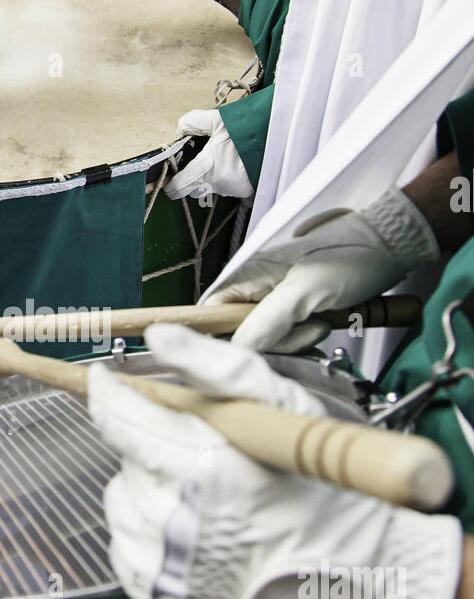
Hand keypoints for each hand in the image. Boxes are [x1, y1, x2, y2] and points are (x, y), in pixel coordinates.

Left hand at [88, 325, 460, 598]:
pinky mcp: (159, 597)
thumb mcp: (285, 412)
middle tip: (205, 455)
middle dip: (154, 445)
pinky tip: (194, 534)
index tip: (107, 381)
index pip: (121, 419)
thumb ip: (219, 369)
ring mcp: (164, 564)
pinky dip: (149, 534)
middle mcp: (173, 519)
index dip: (109, 394)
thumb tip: (161, 337)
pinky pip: (126, 547)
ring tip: (206, 498)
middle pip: (126, 459)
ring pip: (123, 501)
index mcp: (202, 467)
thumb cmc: (327, 494)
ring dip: (150, 489)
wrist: (355, 584)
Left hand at [166, 108, 252, 200]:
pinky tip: (233, 163)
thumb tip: (180, 130)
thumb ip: (193, 122)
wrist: (279, 137)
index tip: (169, 181)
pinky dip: (225, 178)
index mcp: (207, 168)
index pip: (179, 188)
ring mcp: (232, 189)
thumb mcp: (218, 119)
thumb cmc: (247, 128)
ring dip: (210, 177)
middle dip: (191, 179)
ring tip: (221, 158)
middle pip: (194, 190)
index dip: (171, 185)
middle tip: (197, 161)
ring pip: (211, 188)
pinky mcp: (244, 191)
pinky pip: (227, 187)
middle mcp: (218, 183)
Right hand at [207, 186, 439, 351]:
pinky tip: (324, 325)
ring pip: (267, 338)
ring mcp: (274, 298)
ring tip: (322, 322)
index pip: (210, 313)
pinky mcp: (294, 308)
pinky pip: (287, 335)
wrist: (388, 247)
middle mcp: (255, 287)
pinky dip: (305, 337)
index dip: (221, 336)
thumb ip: (268, 321)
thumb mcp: (306, 292)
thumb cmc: (349, 258)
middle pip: (241, 332)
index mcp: (247, 276)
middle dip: (276, 341)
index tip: (246, 350)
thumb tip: (239, 348)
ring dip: (295, 340)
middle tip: (309, 327)